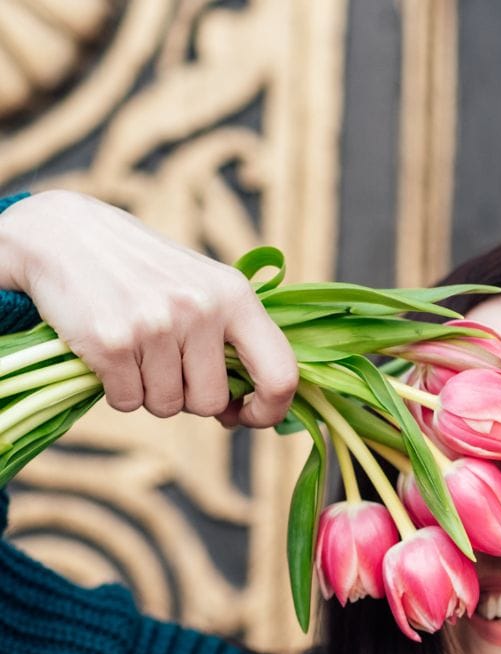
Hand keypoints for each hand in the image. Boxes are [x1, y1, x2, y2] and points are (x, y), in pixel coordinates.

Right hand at [0, 190, 296, 426]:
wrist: (62, 235)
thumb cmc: (145, 273)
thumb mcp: (204, 288)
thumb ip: (234, 343)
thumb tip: (246, 412)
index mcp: (235, 296)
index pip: (281, 374)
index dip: (269, 410)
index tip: (249, 415)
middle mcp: (200, 309)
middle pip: (210, 402)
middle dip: (188, 397)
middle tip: (166, 363)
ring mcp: (155, 325)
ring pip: (166, 406)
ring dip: (149, 391)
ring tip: (136, 349)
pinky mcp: (111, 342)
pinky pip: (127, 402)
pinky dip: (117, 390)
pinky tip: (110, 353)